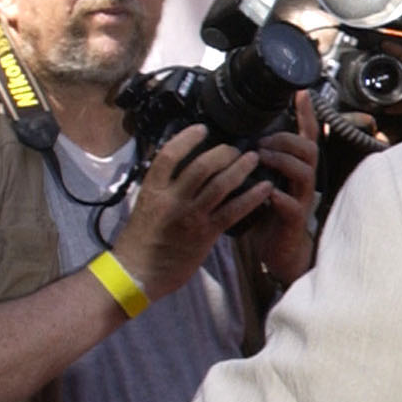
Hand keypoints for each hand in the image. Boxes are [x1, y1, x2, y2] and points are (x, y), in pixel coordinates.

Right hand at [112, 123, 266, 298]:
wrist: (137, 273)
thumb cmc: (140, 241)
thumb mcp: (145, 205)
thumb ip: (162, 186)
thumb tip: (178, 167)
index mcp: (153, 190)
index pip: (168, 155)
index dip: (187, 138)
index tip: (202, 128)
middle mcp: (172, 200)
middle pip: (202, 166)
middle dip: (224, 153)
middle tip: (236, 148)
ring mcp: (190, 216)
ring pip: (221, 184)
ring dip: (241, 168)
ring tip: (254, 158)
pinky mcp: (205, 233)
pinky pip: (233, 210)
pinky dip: (252, 196)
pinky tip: (265, 187)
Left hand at [237, 98, 320, 288]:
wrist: (279, 251)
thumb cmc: (270, 213)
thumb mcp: (266, 180)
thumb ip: (261, 160)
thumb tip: (243, 136)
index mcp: (296, 168)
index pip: (306, 135)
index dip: (305, 114)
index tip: (300, 92)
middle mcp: (303, 181)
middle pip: (309, 149)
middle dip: (286, 139)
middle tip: (262, 140)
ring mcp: (302, 200)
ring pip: (304, 172)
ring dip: (282, 161)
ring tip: (262, 158)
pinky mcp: (294, 221)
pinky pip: (292, 205)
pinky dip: (278, 197)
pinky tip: (266, 194)